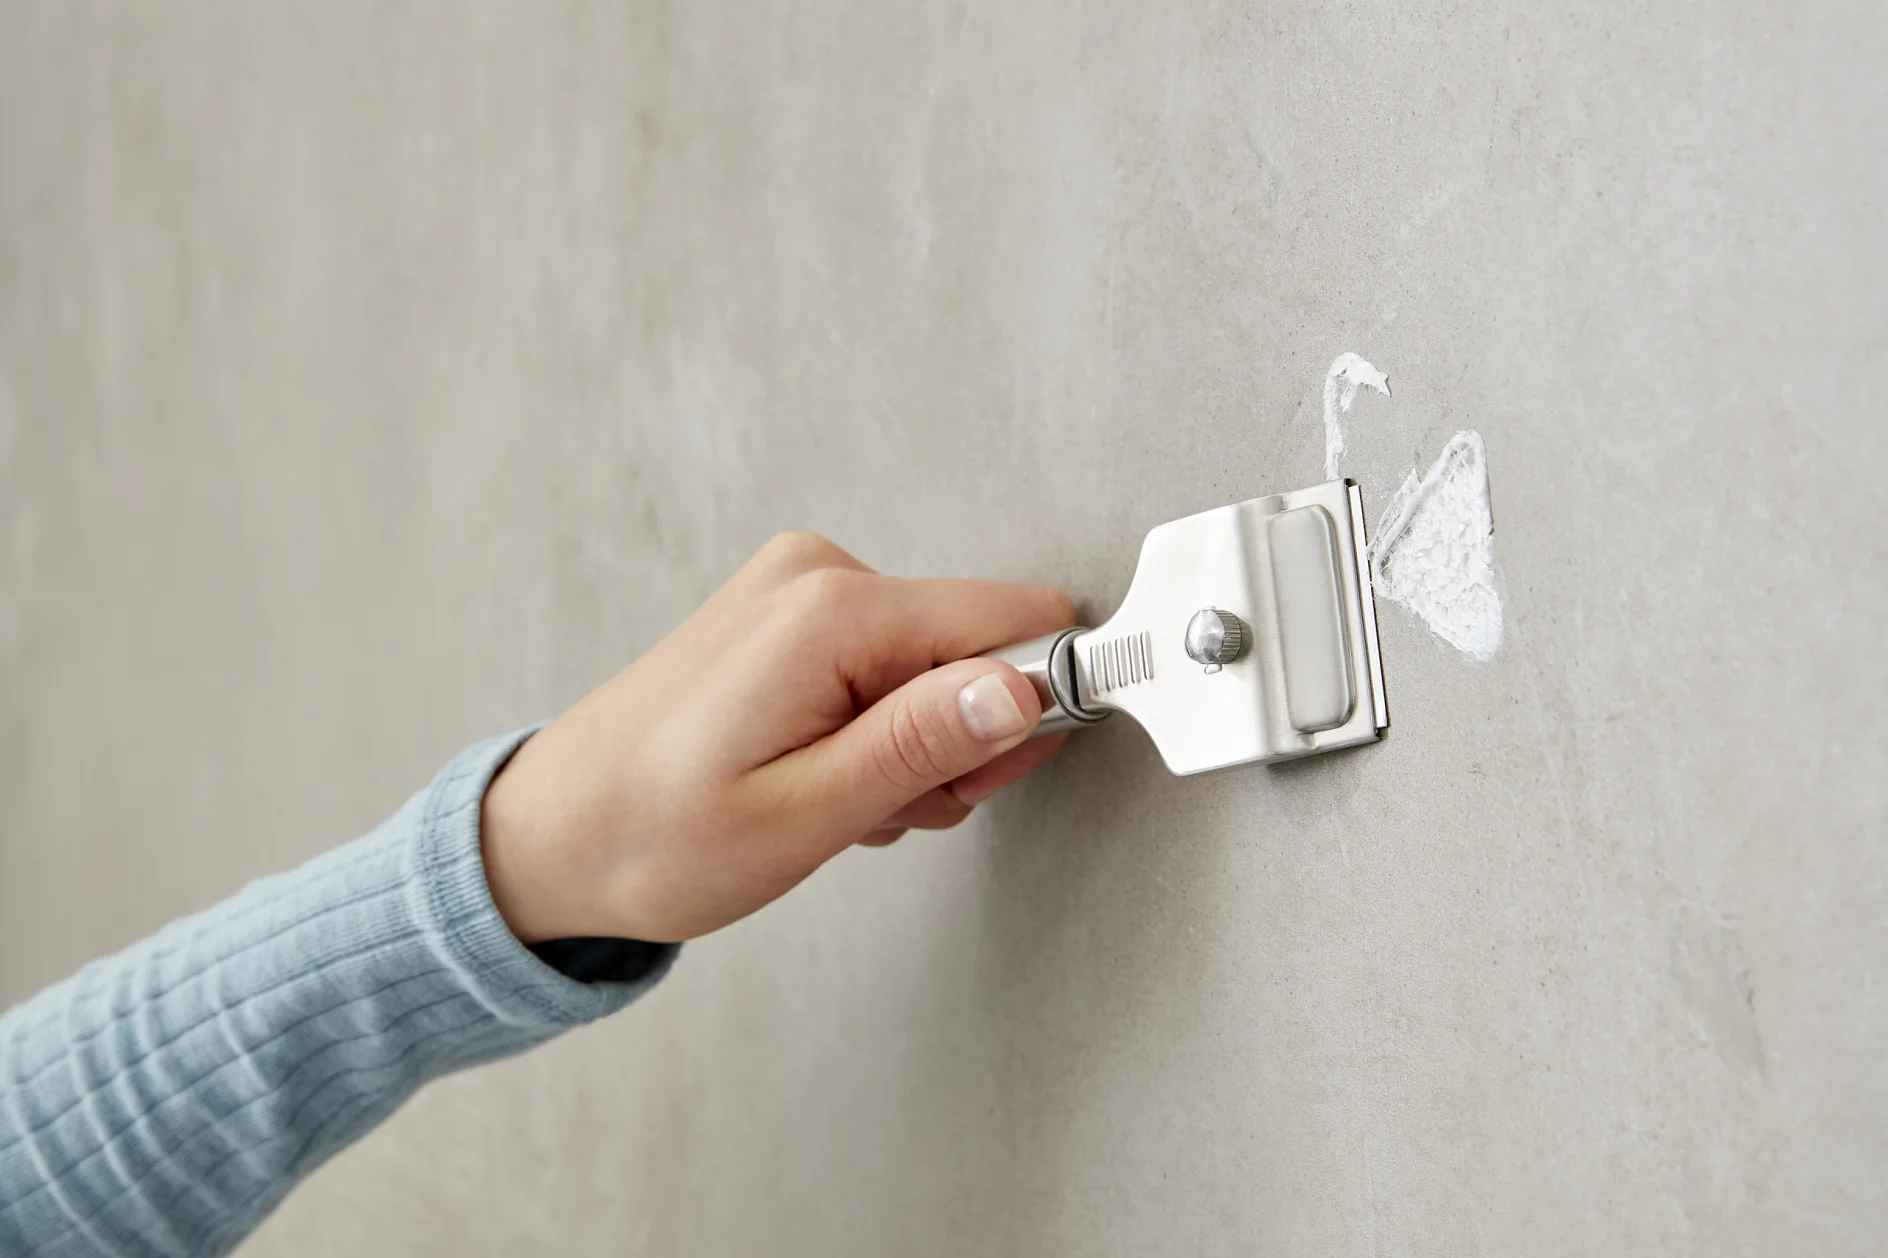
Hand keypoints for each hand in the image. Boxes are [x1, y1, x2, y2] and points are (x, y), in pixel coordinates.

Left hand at [479, 532, 1075, 943]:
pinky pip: (888, 664)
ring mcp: (800, 590)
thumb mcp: (805, 816)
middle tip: (887, 808)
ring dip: (913, 748)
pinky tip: (819, 775)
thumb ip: (922, 745)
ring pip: (937, 664)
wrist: (551, 836)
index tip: (982, 779)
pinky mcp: (789, 615)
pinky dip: (875, 730)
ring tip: (836, 799)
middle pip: (979, 645)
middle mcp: (819, 576)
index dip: (1030, 708)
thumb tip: (1026, 690)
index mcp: (831, 613)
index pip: (1016, 622)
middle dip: (961, 741)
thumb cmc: (655, 839)